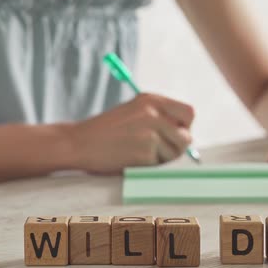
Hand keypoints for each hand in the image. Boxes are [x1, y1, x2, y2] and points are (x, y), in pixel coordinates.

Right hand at [63, 93, 193, 172]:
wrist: (78, 143)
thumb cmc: (106, 131)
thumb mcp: (134, 112)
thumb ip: (160, 117)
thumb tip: (187, 135)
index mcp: (151, 99)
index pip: (188, 112)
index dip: (185, 127)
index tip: (175, 135)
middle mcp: (153, 113)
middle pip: (186, 137)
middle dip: (176, 148)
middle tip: (159, 152)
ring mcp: (150, 132)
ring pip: (174, 154)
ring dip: (161, 159)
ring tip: (139, 153)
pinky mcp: (144, 152)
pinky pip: (159, 165)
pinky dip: (148, 167)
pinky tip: (131, 160)